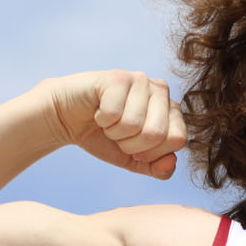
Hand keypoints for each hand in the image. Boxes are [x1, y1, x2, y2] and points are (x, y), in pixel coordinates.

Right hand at [40, 70, 187, 178]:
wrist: (68, 118)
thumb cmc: (104, 137)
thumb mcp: (134, 161)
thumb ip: (158, 168)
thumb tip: (170, 162)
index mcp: (172, 110)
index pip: (178, 140)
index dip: (151, 153)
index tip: (134, 147)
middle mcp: (161, 90)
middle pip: (157, 133)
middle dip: (131, 145)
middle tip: (118, 134)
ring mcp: (141, 80)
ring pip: (134, 124)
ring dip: (114, 133)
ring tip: (108, 122)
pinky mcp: (118, 77)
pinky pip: (114, 114)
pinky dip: (101, 120)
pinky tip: (98, 111)